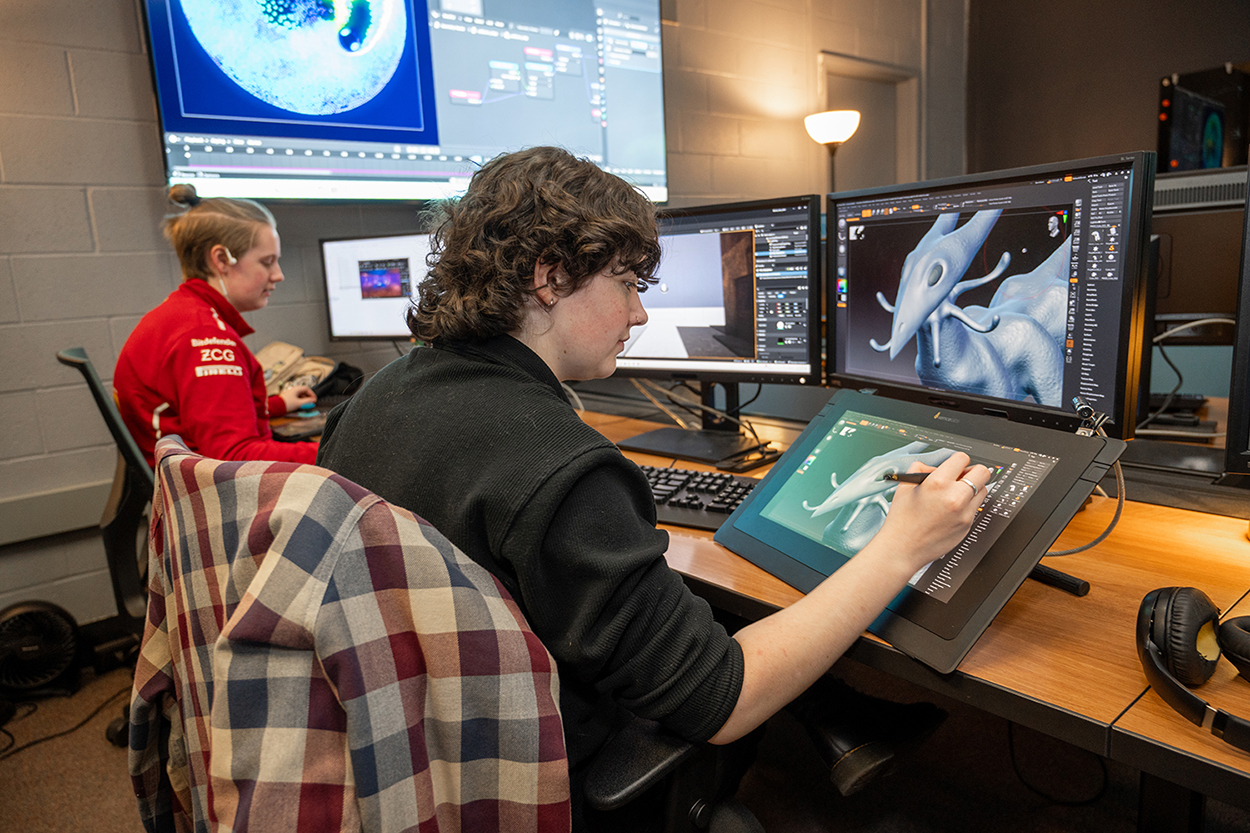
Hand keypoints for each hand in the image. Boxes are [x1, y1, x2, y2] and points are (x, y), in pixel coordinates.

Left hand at [279, 385, 316, 413]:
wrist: (276, 407)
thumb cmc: (288, 404)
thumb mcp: (299, 403)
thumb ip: (307, 401)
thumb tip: (313, 400)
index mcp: (296, 389)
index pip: (307, 389)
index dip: (312, 394)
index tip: (314, 399)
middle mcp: (293, 389)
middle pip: (303, 391)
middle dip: (308, 397)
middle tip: (311, 402)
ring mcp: (290, 393)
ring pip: (300, 395)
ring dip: (304, 399)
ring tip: (306, 405)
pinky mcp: (288, 397)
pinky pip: (296, 397)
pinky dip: (300, 400)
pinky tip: (300, 405)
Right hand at [874, 452, 990, 571]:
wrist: (902, 549)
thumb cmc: (901, 521)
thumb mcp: (905, 487)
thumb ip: (921, 469)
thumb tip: (935, 467)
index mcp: (937, 483)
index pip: (962, 459)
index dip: (957, 460)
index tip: (954, 465)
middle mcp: (954, 497)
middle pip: (982, 472)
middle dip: (972, 471)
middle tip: (962, 477)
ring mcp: (964, 513)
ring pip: (983, 490)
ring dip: (973, 488)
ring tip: (956, 494)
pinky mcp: (967, 525)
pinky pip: (975, 507)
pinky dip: (967, 505)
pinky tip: (951, 510)